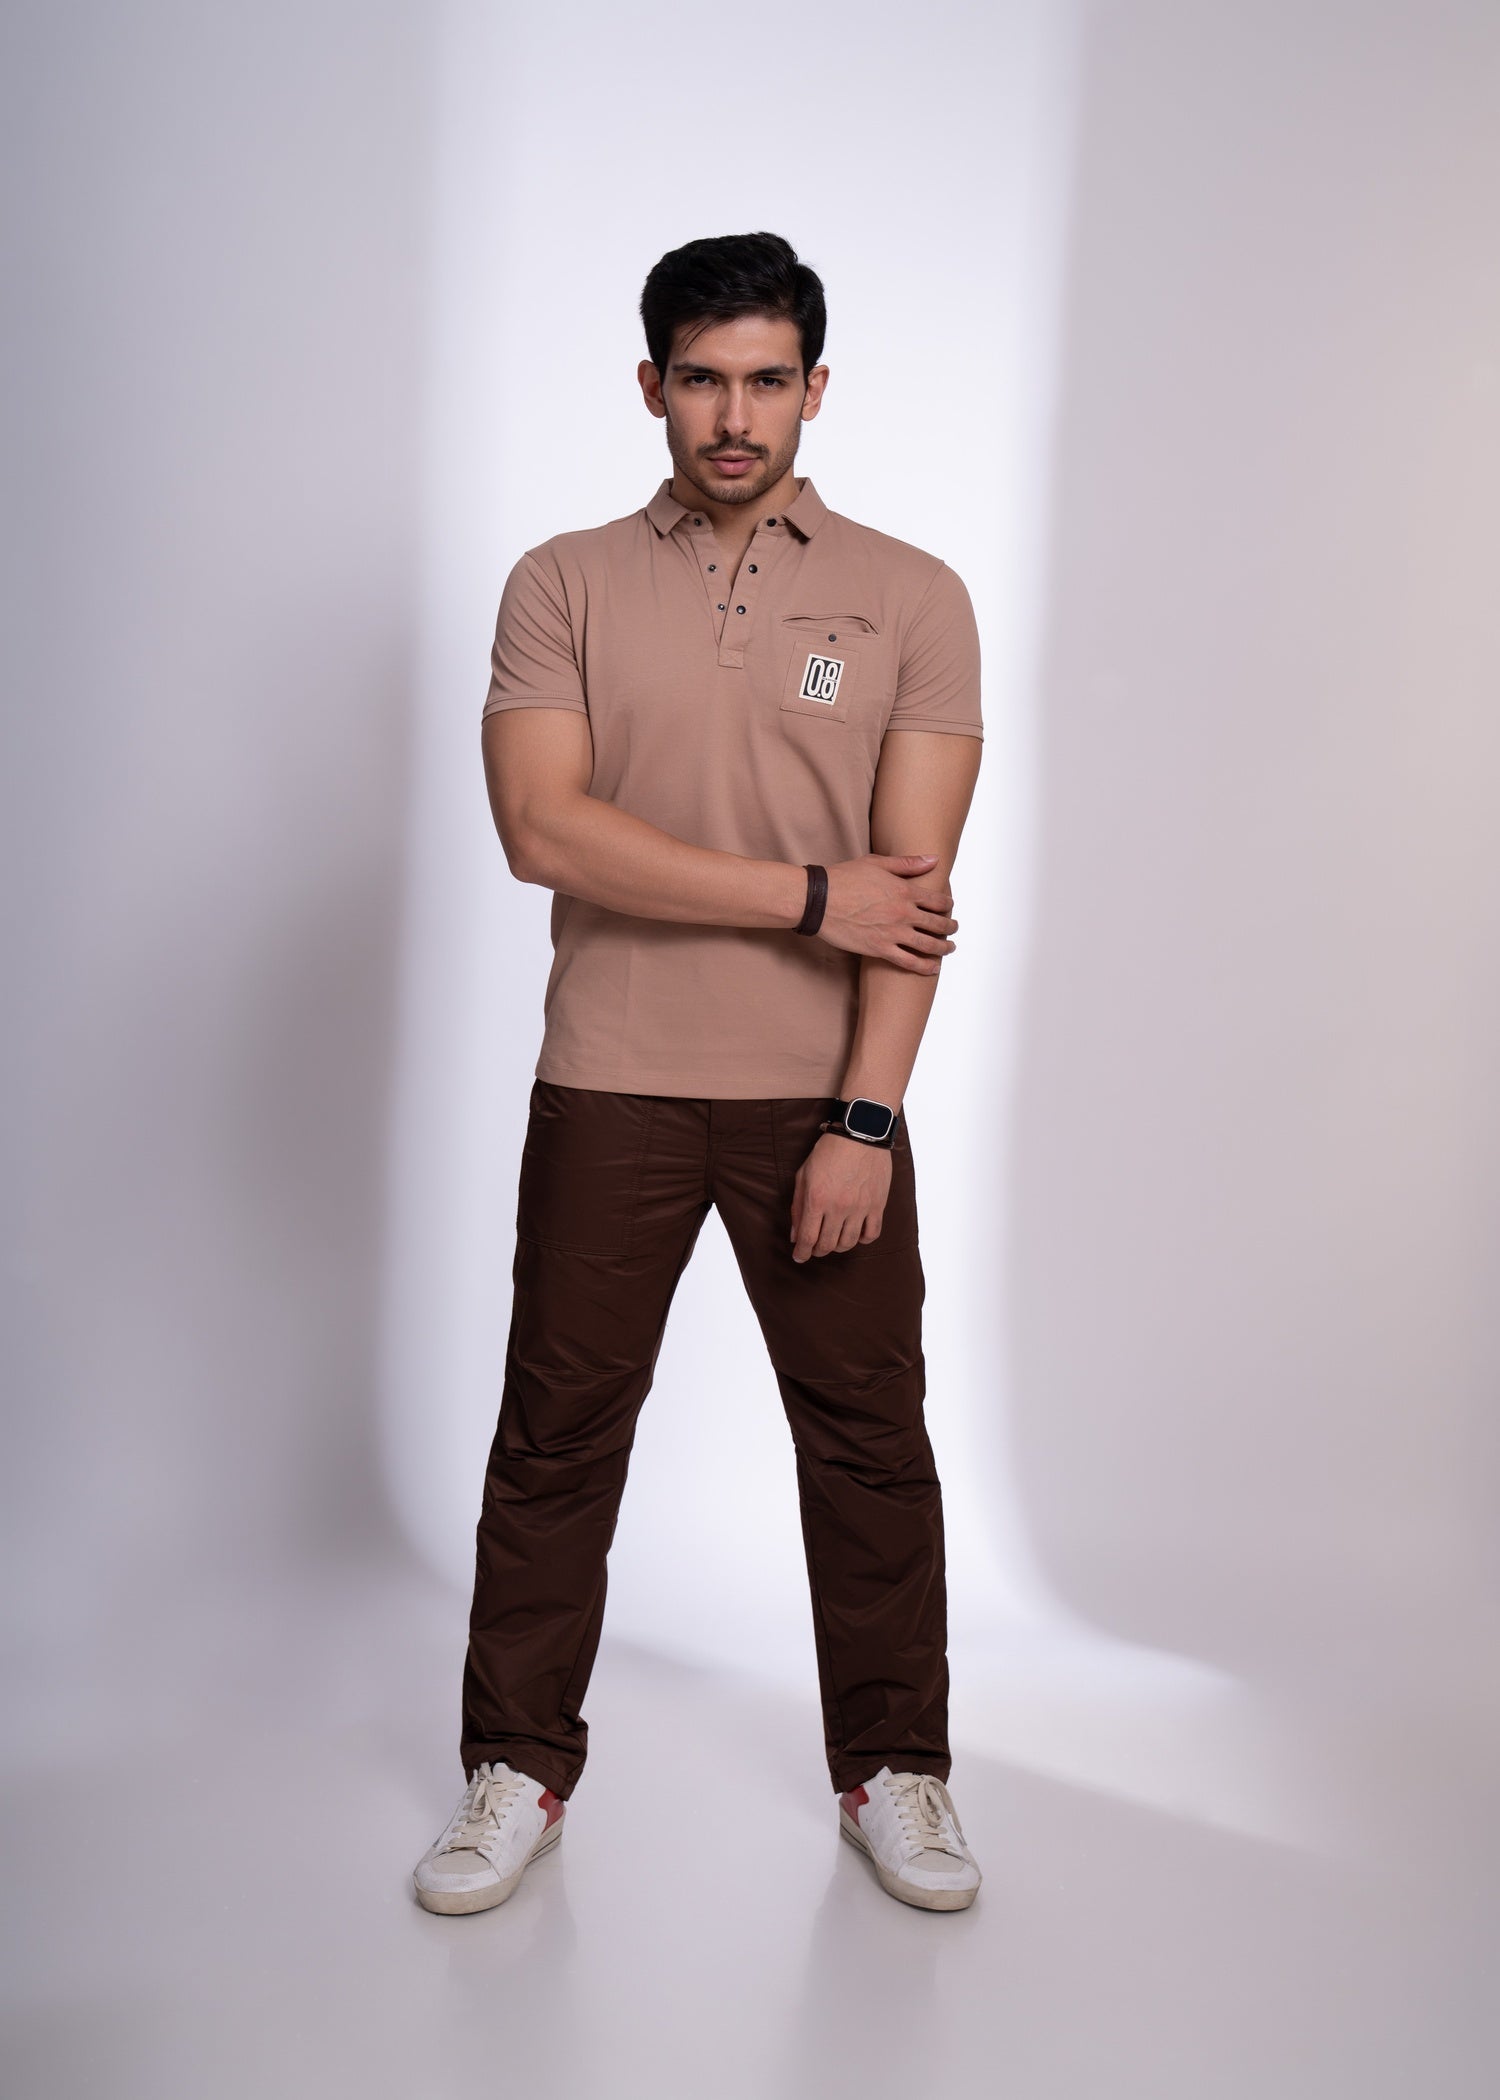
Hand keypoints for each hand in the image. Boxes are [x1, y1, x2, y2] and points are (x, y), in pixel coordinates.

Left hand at [789, 1134, 893, 1260]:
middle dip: (817, 1251)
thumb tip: (795, 1234)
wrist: (860, 1133)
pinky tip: (855, 1233)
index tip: (799, 1257)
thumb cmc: (828, 1152)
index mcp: (817, 1199)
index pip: (807, 1238)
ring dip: (838, 1246)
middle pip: (827, 1245)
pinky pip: (871, 1234)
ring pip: (848, 1243)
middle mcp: (838, 1207)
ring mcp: (860, 1207)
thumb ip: (797, 1206)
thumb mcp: (803, 1174)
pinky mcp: (877, 1205)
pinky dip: (862, 1240)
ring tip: (833, 1240)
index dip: (802, 1253)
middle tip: (815, 1248)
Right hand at [816, 854, 957, 973]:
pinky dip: (924, 966)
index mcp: (905, 891)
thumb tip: (934, 859)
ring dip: (943, 948)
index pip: (938, 900)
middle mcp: (904, 913)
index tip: (950, 907)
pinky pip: (909, 962)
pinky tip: (933, 968)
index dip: (948, 905)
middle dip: (950, 927)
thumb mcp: (877, 863)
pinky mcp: (880, 949)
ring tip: (949, 948)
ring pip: (928, 945)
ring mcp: (893, 933)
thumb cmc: (844, 878)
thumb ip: (908, 863)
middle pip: (938, 924)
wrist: (819, 900)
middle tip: (954, 928)